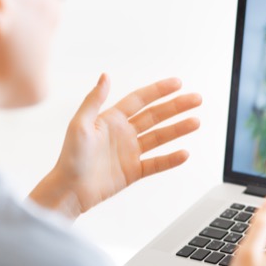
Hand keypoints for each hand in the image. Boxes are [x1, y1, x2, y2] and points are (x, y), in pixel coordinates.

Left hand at [29, 74, 201, 219]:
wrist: (69, 190)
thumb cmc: (69, 157)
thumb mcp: (80, 124)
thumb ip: (94, 100)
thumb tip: (105, 75)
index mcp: (112, 119)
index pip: (140, 100)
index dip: (159, 91)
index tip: (178, 83)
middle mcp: (124, 133)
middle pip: (156, 116)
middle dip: (176, 107)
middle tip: (196, 99)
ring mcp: (130, 152)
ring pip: (160, 137)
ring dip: (178, 129)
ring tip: (196, 122)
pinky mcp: (133, 171)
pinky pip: (156, 163)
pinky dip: (170, 159)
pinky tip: (184, 153)